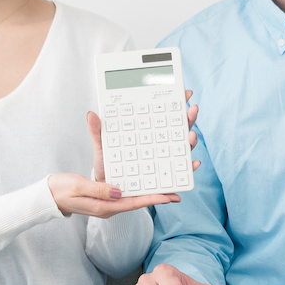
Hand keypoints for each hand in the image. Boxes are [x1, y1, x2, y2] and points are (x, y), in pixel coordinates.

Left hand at [83, 90, 202, 205]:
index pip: (165, 115)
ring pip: (183, 149)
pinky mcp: (165, 179)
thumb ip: (98, 131)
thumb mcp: (102, 147)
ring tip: (191, 136)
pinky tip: (193, 163)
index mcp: (148, 134)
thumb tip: (91, 114)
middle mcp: (160, 146)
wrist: (107, 191)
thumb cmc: (109, 166)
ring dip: (190, 141)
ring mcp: (164, 161)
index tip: (184, 93)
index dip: (176, 104)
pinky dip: (189, 168)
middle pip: (179, 129)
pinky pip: (181, 174)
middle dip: (188, 119)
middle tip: (191, 110)